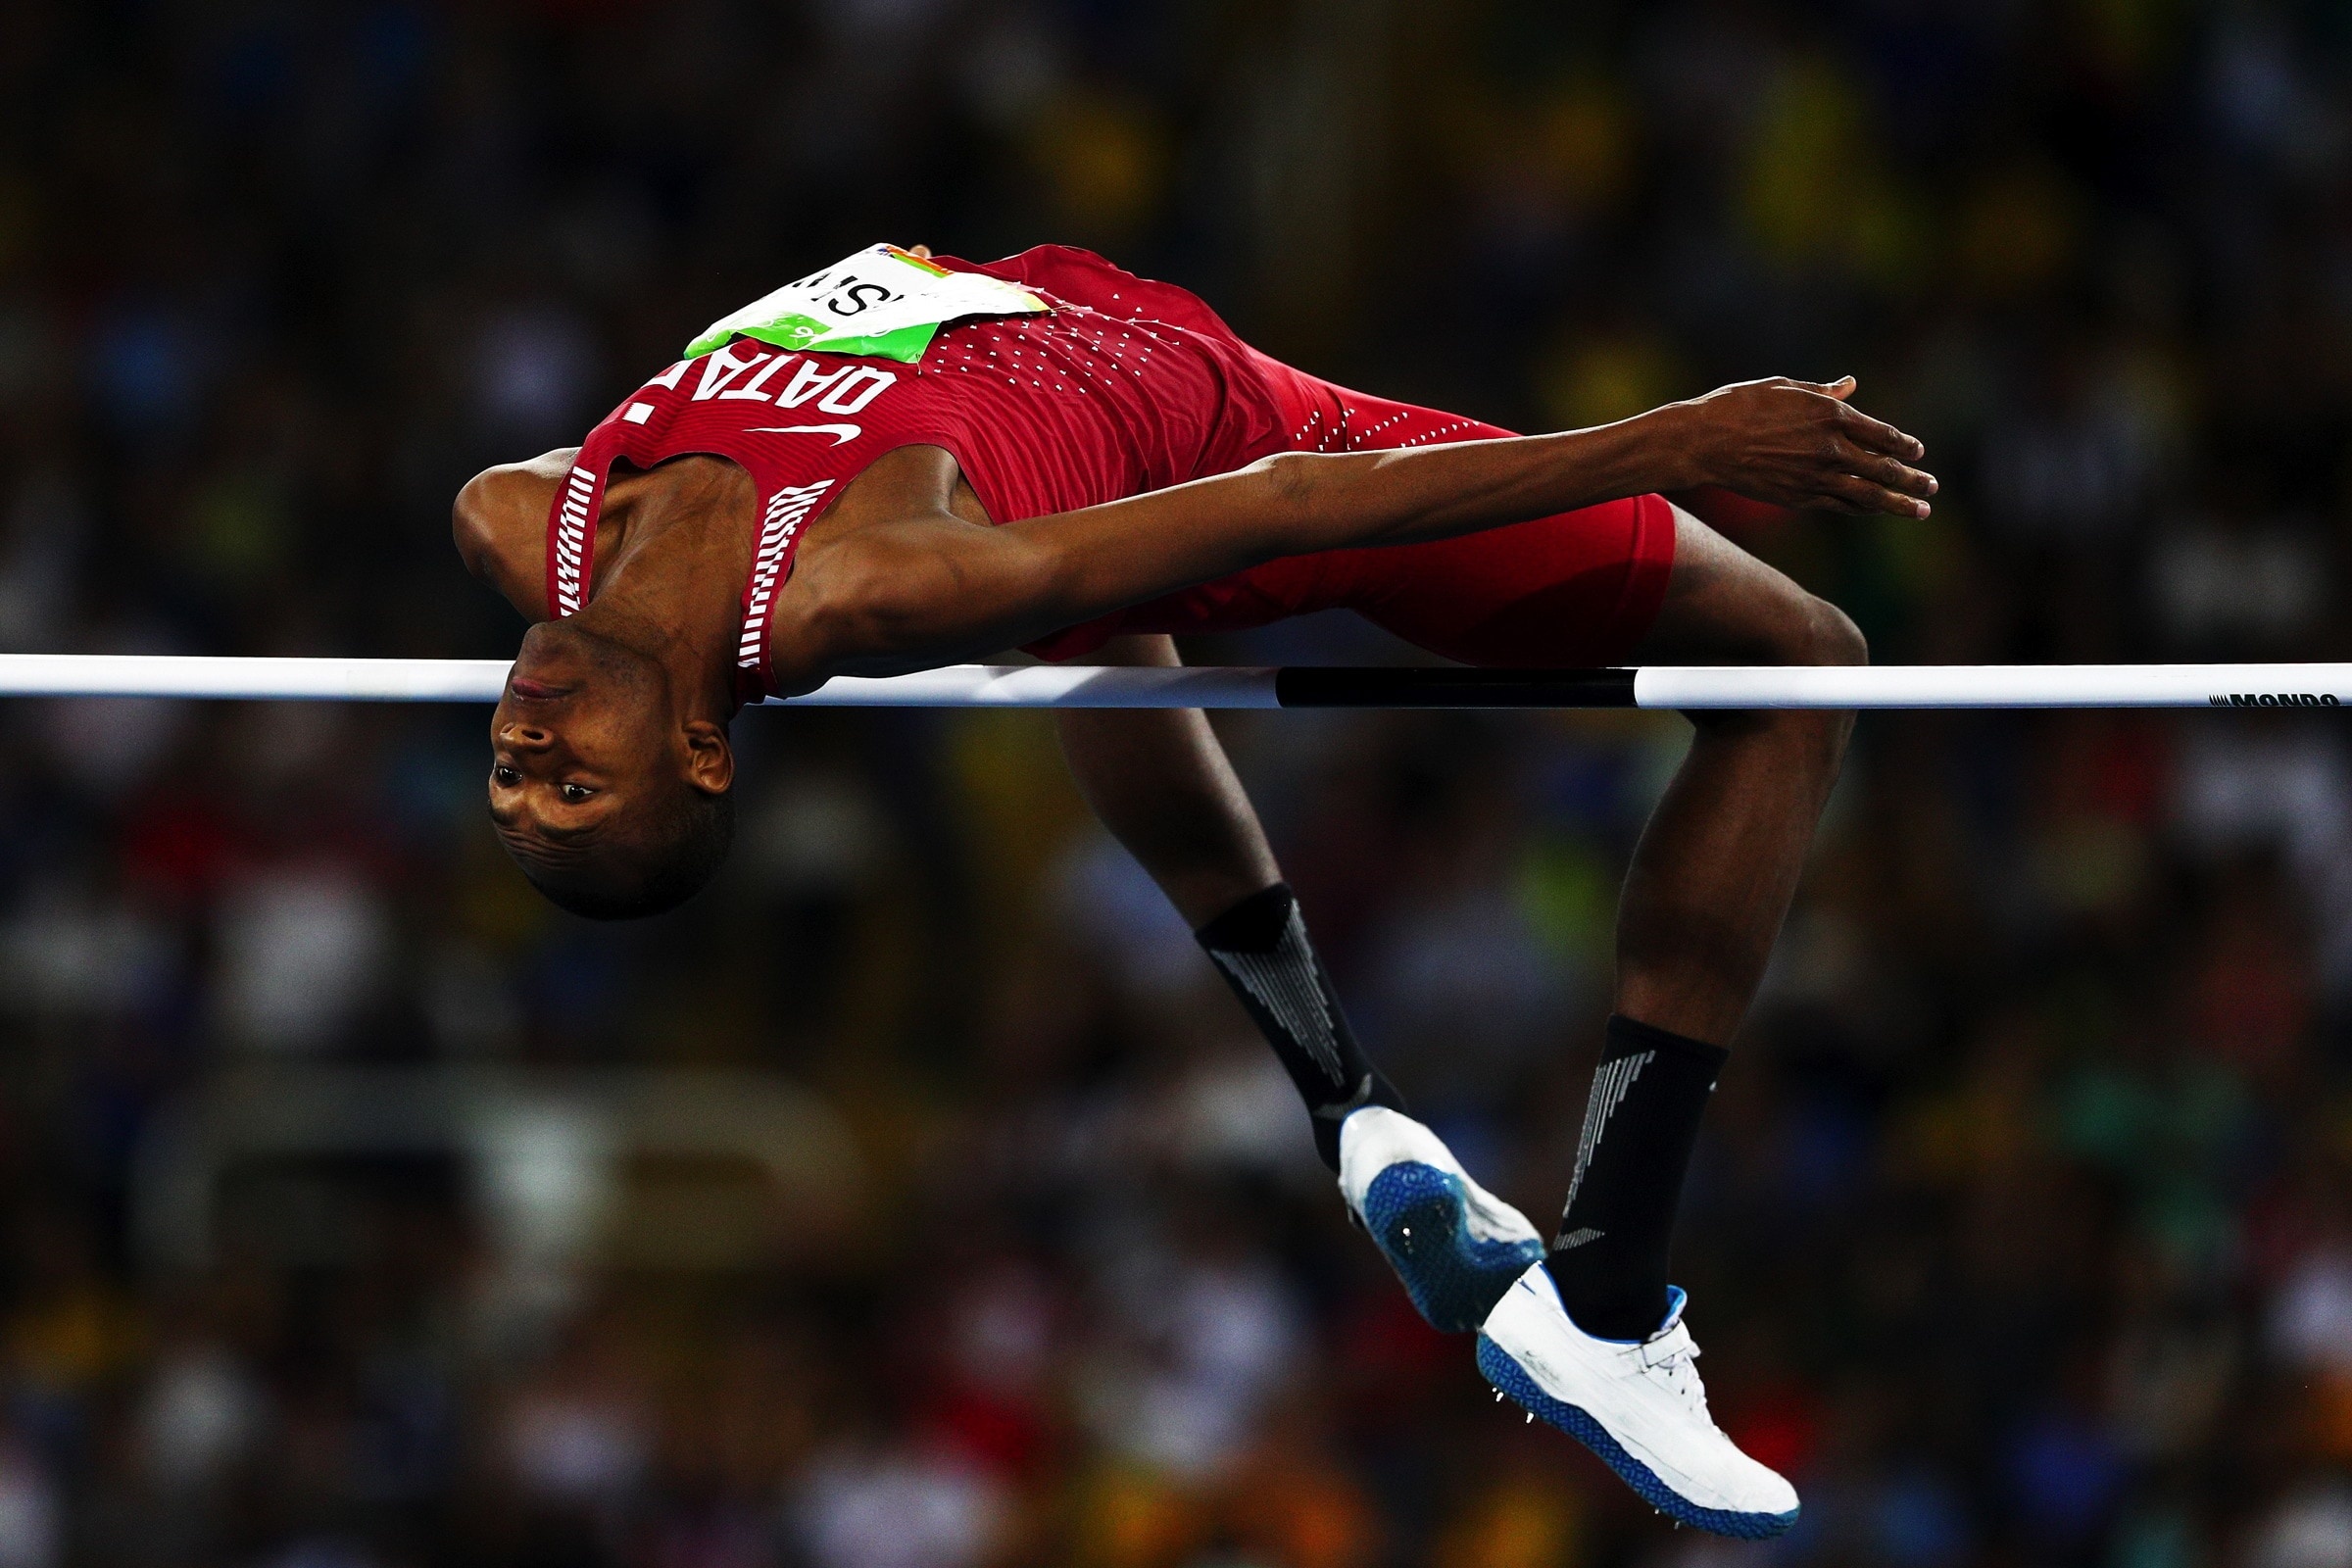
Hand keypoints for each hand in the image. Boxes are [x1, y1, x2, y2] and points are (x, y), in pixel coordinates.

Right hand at [1667, 376, 1935, 517]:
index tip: (1917, 451)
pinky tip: (1878, 512)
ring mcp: (1815, 477)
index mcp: (1829, 414)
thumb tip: (1851, 384)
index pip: (1881, 434)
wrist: (1703, 442)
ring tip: (1922, 511)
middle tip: (1932, 486)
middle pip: (1884, 468)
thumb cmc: (1738, 406)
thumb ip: (1822, 391)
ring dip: (1899, 504)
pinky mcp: (1799, 498)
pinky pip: (1841, 506)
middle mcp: (1830, 448)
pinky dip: (1864, 509)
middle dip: (1912, 479)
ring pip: (1869, 495)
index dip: (1904, 445)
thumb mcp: (1784, 388)